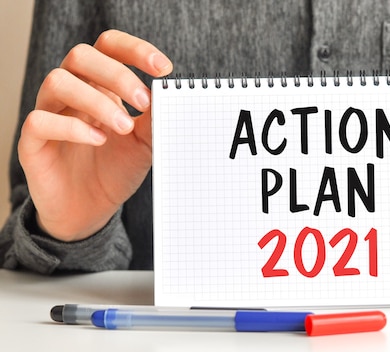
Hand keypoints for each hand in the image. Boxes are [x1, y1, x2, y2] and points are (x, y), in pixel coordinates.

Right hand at [18, 29, 172, 241]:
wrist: (92, 210)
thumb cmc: (117, 169)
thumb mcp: (146, 144)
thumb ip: (156, 119)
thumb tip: (171, 95)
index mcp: (100, 85)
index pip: (109, 47)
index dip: (135, 49)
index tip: (164, 68)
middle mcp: (72, 92)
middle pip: (81, 56)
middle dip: (117, 74)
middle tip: (143, 102)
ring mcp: (50, 113)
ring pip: (58, 81)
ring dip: (97, 101)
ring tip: (124, 127)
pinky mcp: (33, 142)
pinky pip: (40, 120)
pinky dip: (72, 127)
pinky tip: (98, 140)